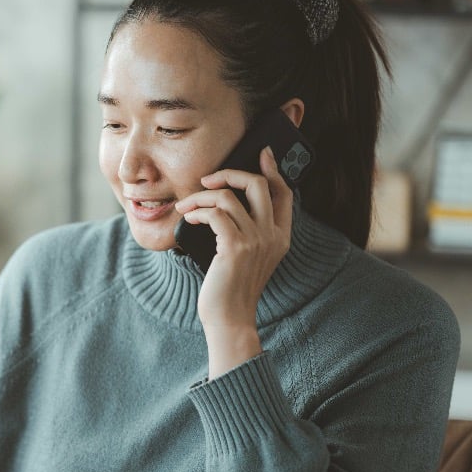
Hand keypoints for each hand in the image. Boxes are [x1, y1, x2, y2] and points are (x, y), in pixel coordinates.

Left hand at [175, 146, 291, 378]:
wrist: (229, 319)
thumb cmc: (230, 289)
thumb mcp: (246, 258)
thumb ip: (246, 232)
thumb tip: (226, 203)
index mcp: (281, 237)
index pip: (284, 193)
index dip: (273, 169)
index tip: (262, 152)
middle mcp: (273, 236)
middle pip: (259, 184)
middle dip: (230, 173)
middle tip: (207, 180)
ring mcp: (257, 241)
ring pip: (229, 196)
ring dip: (202, 196)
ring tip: (186, 206)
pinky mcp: (235, 247)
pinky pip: (216, 213)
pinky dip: (198, 210)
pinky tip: (189, 218)